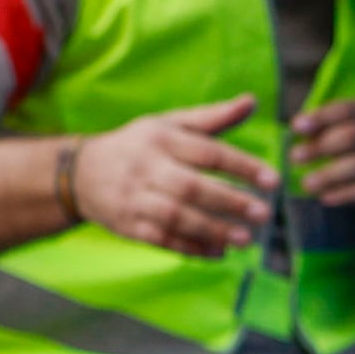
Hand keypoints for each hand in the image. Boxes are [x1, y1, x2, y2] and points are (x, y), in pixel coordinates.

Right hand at [72, 96, 271, 256]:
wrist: (80, 173)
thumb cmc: (139, 146)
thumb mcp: (170, 124)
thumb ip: (212, 118)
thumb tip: (252, 101)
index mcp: (161, 138)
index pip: (207, 151)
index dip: (242, 166)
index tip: (273, 180)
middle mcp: (146, 167)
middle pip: (191, 187)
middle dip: (230, 202)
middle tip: (264, 214)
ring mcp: (134, 198)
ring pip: (176, 217)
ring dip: (213, 229)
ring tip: (247, 239)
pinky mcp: (128, 226)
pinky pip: (162, 239)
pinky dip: (191, 247)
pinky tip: (219, 252)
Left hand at [288, 97, 354, 209]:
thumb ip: (331, 129)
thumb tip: (300, 131)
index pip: (350, 110)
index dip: (322, 117)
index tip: (296, 127)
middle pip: (354, 136)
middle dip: (321, 146)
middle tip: (295, 157)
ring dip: (330, 174)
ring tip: (306, 184)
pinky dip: (346, 194)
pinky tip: (325, 198)